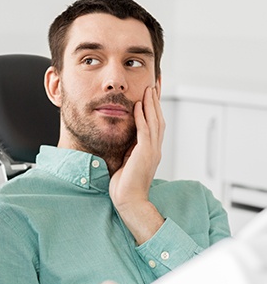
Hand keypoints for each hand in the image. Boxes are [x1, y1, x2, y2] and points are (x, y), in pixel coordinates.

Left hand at [109, 87, 164, 243]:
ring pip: (155, 121)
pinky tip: (139, 105)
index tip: (152, 91)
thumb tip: (124, 137)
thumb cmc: (124, 185)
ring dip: (151, 103)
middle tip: (155, 82)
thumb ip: (129, 148)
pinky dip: (143, 117)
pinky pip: (145, 131)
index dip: (154, 106)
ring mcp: (152, 151)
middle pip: (159, 118)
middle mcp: (155, 148)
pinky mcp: (145, 154)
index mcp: (151, 150)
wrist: (128, 200)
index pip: (155, 123)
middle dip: (157, 100)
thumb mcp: (127, 161)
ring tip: (149, 88)